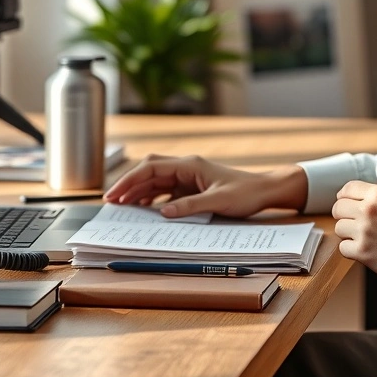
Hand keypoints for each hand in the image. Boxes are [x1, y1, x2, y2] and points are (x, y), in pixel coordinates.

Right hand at [103, 154, 306, 218]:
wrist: (264, 191)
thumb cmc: (245, 193)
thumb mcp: (218, 201)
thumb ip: (189, 206)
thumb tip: (162, 212)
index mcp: (189, 164)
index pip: (151, 167)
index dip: (130, 180)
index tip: (115, 194)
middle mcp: (186, 167)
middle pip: (149, 171)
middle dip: (129, 184)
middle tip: (111, 201)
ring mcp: (188, 176)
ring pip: (155, 180)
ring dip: (138, 191)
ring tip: (122, 206)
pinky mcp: (192, 187)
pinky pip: (165, 190)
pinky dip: (152, 198)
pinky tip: (143, 208)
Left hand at [332, 177, 376, 292]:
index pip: (348, 189)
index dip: (345, 196)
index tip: (347, 203)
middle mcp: (369, 210)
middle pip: (338, 208)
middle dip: (344, 215)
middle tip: (354, 224)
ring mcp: (365, 231)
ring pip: (339, 228)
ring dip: (348, 233)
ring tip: (364, 238)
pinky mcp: (364, 252)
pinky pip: (343, 248)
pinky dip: (351, 250)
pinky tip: (365, 251)